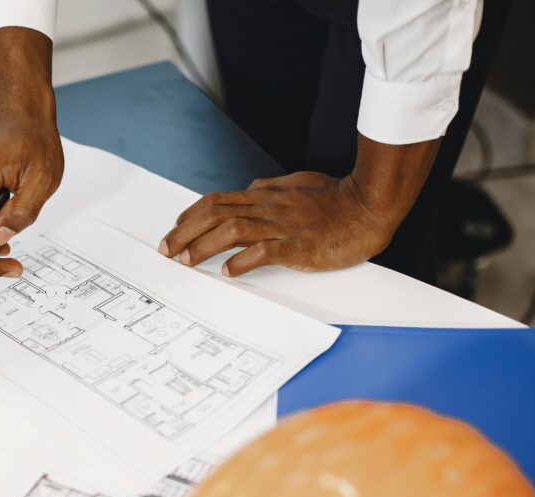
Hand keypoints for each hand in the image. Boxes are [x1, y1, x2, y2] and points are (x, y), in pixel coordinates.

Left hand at [158, 135, 441, 276]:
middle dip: (185, 232)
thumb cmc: (335, 198)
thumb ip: (269, 190)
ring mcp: (281, 225)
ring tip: (185, 260)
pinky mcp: (297, 244)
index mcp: (265, 195)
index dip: (190, 215)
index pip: (217, 201)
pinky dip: (242, 261)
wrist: (368, 207)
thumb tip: (247, 191)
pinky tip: (228, 272)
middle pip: (215, 213)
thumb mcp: (296, 185)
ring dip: (204, 246)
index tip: (174, 230)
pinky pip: (264, 251)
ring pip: (232, 229)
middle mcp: (267, 207)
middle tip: (166, 249)